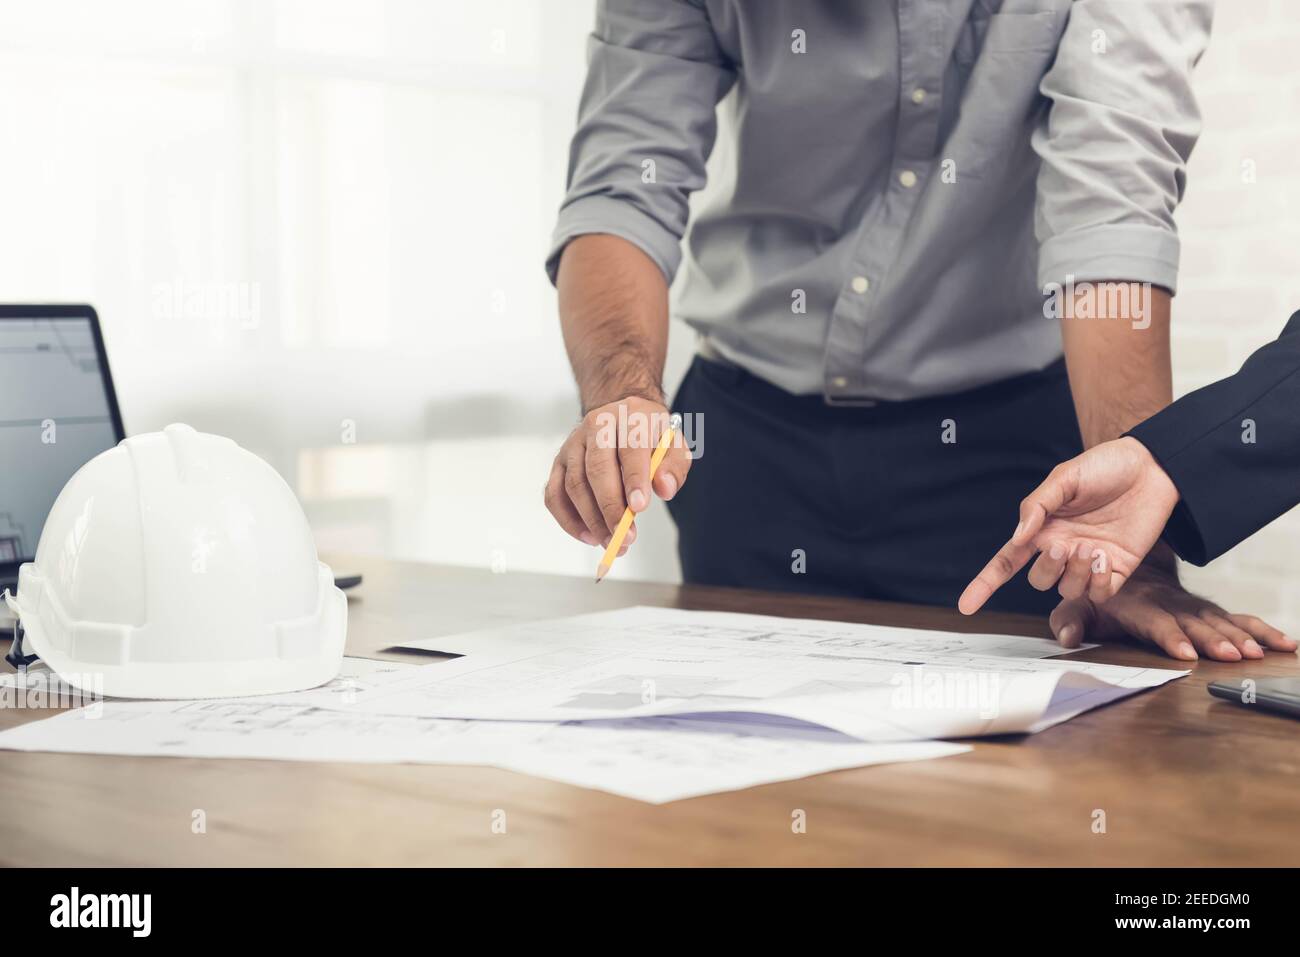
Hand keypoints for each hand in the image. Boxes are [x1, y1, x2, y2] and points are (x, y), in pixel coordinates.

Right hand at [543, 396, 689, 552]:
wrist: (623, 418)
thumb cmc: (649, 436)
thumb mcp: (673, 445)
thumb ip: (673, 467)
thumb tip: (665, 489)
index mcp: (629, 416)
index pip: (630, 447)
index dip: (633, 478)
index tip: (639, 508)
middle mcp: (596, 426)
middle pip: (596, 468)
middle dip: (610, 507)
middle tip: (625, 537)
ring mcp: (573, 444)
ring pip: (574, 485)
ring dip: (592, 519)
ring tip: (612, 542)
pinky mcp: (559, 463)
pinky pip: (554, 494)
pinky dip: (568, 520)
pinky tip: (589, 537)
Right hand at [959, 437, 1179, 614]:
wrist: (1152, 468)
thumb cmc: (1105, 467)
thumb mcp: (1064, 478)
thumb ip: (1036, 507)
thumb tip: (1017, 538)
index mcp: (1042, 529)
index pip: (1006, 562)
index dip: (985, 584)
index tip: (965, 606)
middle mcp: (1061, 548)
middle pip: (1038, 579)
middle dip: (1047, 568)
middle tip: (1064, 546)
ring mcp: (1088, 562)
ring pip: (1068, 589)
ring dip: (1075, 573)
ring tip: (1091, 547)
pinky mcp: (1117, 570)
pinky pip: (1099, 594)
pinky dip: (1097, 582)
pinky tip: (1104, 558)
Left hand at [1048, 565, 1294, 661]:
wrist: (1128, 565)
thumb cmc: (1099, 593)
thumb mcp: (1077, 602)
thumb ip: (1070, 620)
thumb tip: (1067, 638)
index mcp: (1137, 605)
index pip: (1155, 621)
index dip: (1169, 636)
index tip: (1185, 652)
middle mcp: (1169, 604)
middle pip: (1194, 623)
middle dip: (1214, 639)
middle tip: (1233, 656)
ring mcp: (1191, 607)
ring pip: (1220, 620)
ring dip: (1240, 636)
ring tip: (1259, 653)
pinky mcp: (1208, 611)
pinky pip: (1236, 618)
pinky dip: (1260, 630)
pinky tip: (1283, 643)